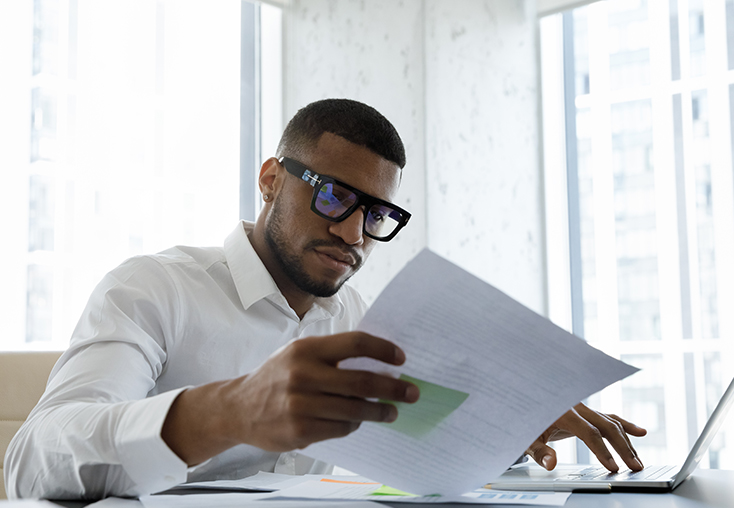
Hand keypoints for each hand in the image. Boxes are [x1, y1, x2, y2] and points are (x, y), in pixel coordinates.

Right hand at [162, 332, 418, 463]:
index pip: (354, 343)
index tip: (401, 359)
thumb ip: (332, 357)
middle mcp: (302, 374)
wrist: (239, 408)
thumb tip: (379, 363)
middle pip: (361, 380)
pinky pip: (341, 428)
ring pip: (355, 409)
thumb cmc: (277, 378)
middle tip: (412, 392)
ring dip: (380, 411)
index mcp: (306, 349)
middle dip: (393, 388)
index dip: (382, 350)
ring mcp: (300, 404)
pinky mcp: (300, 430)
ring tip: (392, 411)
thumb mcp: (298, 355)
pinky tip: (357, 422)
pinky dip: (354, 425)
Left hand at [525, 403, 646, 472]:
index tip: (613, 467)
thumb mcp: (526, 438)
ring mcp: (583, 408)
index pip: (588, 432)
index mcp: (562, 411)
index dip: (602, 450)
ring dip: (626, 441)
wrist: (524, 401)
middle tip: (635, 467)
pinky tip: (641, 432)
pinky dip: (624, 424)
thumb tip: (551, 464)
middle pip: (606, 425)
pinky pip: (608, 417)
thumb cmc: (525, 421)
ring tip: (638, 462)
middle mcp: (576, 406)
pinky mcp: (586, 412)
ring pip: (610, 422)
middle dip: (623, 447)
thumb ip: (539, 451)